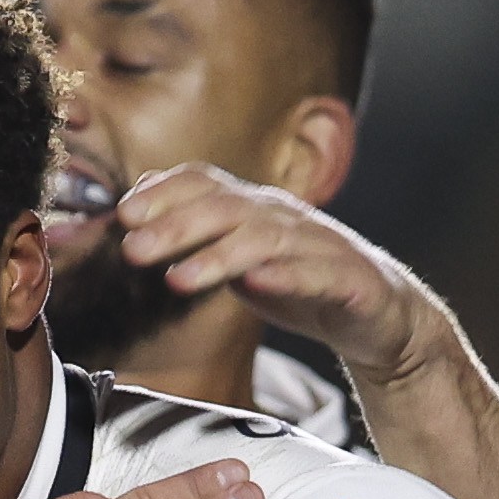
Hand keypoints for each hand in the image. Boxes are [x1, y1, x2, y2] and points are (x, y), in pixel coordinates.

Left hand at [113, 164, 440, 380]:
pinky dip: (286, 277)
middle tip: (132, 248)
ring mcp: (319, 246)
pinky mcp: (350, 280)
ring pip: (265, 241)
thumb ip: (191, 238)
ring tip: (178, 279)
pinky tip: (257, 283)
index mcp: (255, 209)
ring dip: (219, 256)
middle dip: (176, 227)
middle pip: (226, 210)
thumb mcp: (235, 257)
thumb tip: (131, 220)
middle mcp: (285, 219)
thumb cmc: (298, 280)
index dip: (164, 193)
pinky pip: (317, 275)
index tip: (121, 213)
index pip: (206, 183)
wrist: (376, 314)